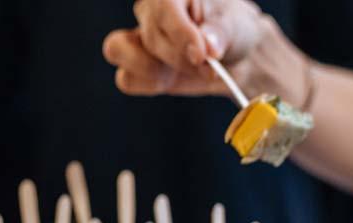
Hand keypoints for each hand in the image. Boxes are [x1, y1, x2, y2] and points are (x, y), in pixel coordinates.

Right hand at [103, 0, 265, 96]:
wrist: (232, 56)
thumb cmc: (232, 31)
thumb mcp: (235, 26)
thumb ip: (219, 34)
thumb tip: (208, 48)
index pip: (164, 7)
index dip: (181, 34)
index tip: (201, 55)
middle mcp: (149, 10)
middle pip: (149, 36)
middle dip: (181, 59)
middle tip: (209, 68)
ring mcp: (137, 38)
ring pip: (118, 49)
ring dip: (151, 69)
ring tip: (186, 71)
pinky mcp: (135, 67)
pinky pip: (126, 79)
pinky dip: (149, 85)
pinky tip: (170, 80)